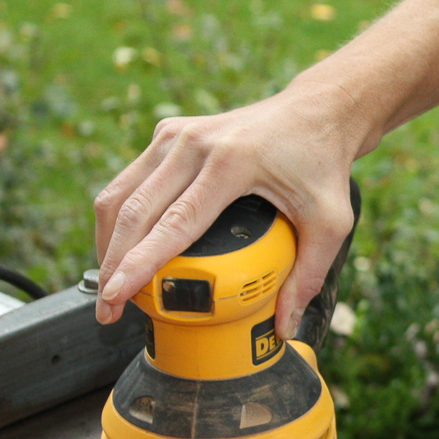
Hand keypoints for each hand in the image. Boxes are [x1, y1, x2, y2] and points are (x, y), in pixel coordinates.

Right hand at [93, 80, 375, 336]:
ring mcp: (176, 135)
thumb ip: (308, 277)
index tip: (116, 296)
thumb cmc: (323, 164)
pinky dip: (119, 219)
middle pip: (134, 212)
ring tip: (111, 287)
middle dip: (113, 265)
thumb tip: (284, 327)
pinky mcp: (169, 134)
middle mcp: (195, 144)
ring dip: (108, 243)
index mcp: (231, 163)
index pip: (173, 223)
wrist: (318, 111)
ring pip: (120, 194)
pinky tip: (123, 251)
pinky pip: (129, 181)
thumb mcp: (331, 223)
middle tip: (108, 309)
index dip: (139, 264)